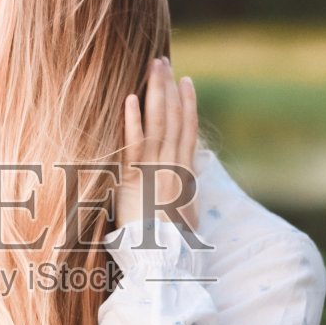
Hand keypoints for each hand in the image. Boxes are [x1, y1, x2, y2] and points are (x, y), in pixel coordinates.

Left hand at [117, 58, 198, 229]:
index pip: (188, 131)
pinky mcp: (136, 180)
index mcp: (185, 175)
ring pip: (158, 125)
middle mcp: (174, 168)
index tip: (186, 82)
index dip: (188, 105)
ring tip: (153, 67)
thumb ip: (187, 189)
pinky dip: (133, 121)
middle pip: (174, 120)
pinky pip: (135, 146)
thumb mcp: (187, 214)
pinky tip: (132, 98)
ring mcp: (156, 171)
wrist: (163, 262)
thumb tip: (193, 175)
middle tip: (163, 61)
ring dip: (156, 94)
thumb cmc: (173, 245)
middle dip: (169, 89)